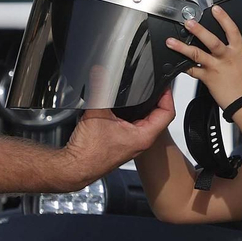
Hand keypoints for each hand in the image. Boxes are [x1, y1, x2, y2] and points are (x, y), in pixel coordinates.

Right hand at [60, 89, 176, 189]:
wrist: (74, 168)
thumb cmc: (88, 152)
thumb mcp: (96, 113)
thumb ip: (101, 90)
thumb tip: (100, 72)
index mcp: (143, 136)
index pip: (167, 113)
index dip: (167, 96)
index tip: (163, 85)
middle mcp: (141, 142)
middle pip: (158, 116)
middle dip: (155, 99)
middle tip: (150, 85)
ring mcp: (132, 144)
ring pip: (145, 121)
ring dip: (142, 107)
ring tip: (138, 93)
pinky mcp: (122, 144)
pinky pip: (133, 126)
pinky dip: (130, 115)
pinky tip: (121, 108)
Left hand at [167, 6, 241, 106]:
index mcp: (238, 52)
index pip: (232, 30)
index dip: (224, 18)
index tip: (215, 9)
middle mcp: (226, 57)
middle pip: (211, 40)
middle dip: (199, 30)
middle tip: (188, 22)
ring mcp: (216, 68)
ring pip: (197, 54)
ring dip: (182, 47)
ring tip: (171, 41)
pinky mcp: (208, 79)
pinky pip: (193, 71)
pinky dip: (184, 67)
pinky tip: (175, 63)